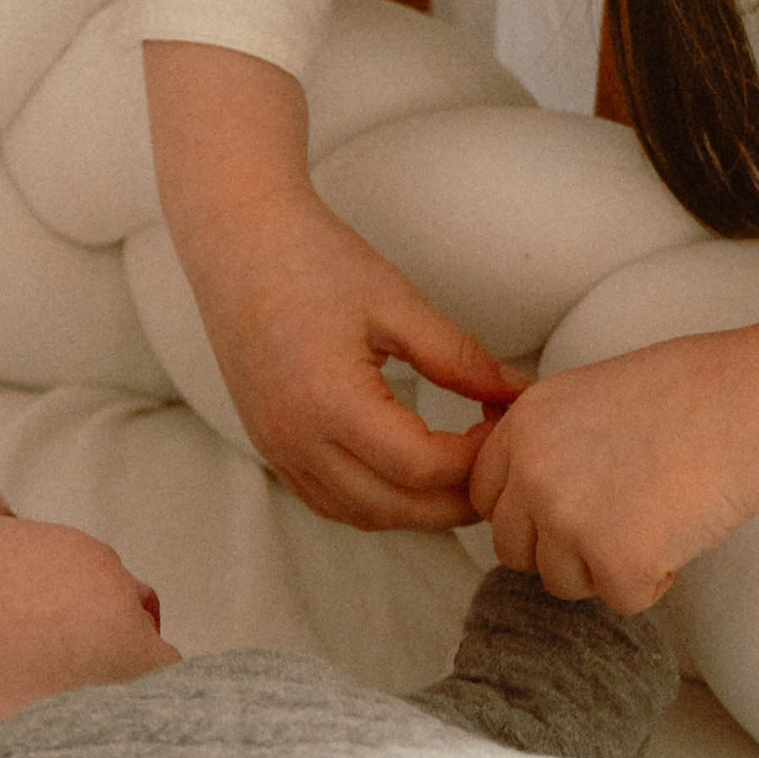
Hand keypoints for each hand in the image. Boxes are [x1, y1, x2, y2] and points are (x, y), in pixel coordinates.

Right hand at [146, 38, 524, 532]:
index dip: (474, 458)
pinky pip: (330, 501)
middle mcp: (296, 439)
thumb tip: (519, 394)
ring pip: (361, 515)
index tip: (504, 428)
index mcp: (330, 401)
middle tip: (498, 465)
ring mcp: (277, 449)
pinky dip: (377, 502)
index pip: (421, 467)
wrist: (239, 242)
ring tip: (463, 474)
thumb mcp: (398, 303)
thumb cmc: (316, 259)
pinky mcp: (270, 446)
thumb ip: (460, 359)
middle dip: (456, 499)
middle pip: (395, 508)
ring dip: (418, 510)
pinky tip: (412, 475)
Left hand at [467, 315, 758, 609]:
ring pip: (562, 581)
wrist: (749, 408)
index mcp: (523, 425)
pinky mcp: (614, 560)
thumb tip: (516, 487)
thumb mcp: (589, 394)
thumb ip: (545, 440)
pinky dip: (654, 578)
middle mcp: (532, 471)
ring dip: (605, 565)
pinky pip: (620, 598)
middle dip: (560, 547)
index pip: (484, 496)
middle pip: (513, 549)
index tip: (566, 508)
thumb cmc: (688, 393)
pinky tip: (680, 531)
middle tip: (618, 519)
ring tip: (655, 517)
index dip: (528, 511)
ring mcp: (568, 519)